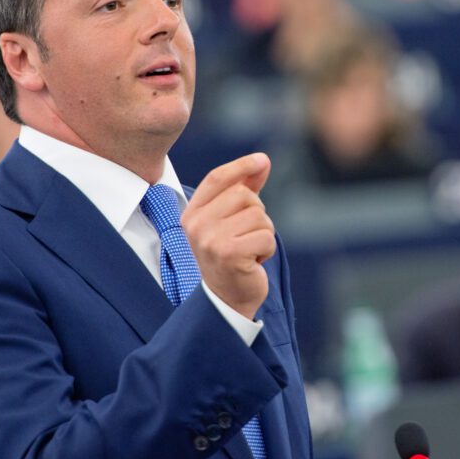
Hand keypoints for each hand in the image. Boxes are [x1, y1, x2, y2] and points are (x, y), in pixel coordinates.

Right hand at [181, 153, 275, 319]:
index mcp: (192, 214)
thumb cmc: (230, 255)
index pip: (217, 178)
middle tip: (247, 237)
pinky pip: (266, 236)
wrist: (226, 299)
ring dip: (263, 234)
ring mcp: (211, 240)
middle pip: (244, 195)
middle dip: (257, 214)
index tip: (263, 160)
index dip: (241, 166)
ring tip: (249, 250)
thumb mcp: (231, 219)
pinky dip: (267, 249)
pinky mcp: (230, 254)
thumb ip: (243, 189)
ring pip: (259, 216)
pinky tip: (253, 262)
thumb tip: (262, 161)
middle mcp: (196, 225)